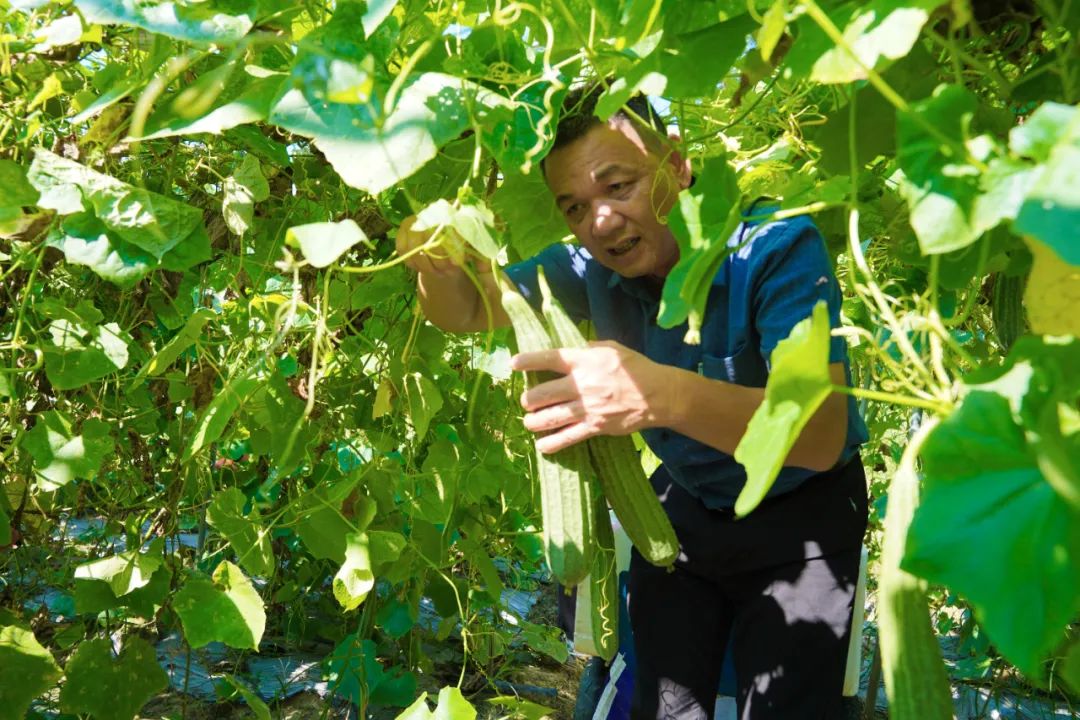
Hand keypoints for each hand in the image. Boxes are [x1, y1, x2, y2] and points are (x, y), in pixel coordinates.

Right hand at [396, 215, 491, 276]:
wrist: (447, 242)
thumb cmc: (466, 244)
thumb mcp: (479, 250)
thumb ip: (483, 257)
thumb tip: (484, 268)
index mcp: (456, 210)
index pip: (452, 225)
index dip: (453, 245)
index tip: (458, 263)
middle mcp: (435, 209)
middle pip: (430, 235)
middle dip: (440, 258)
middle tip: (449, 270)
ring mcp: (417, 218)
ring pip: (415, 244)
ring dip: (427, 265)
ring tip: (440, 272)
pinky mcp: (404, 228)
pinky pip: (403, 249)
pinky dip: (413, 263)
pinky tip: (426, 268)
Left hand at [511, 340, 669, 452]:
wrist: (658, 394)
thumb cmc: (635, 368)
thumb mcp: (612, 348)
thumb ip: (588, 349)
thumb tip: (572, 349)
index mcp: (584, 361)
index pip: (550, 358)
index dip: (529, 361)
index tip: (513, 364)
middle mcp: (582, 384)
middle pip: (544, 393)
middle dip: (529, 399)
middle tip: (526, 402)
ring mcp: (588, 407)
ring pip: (551, 417)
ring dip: (534, 421)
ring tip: (529, 422)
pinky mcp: (595, 427)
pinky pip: (568, 437)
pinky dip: (552, 443)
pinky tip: (541, 447)